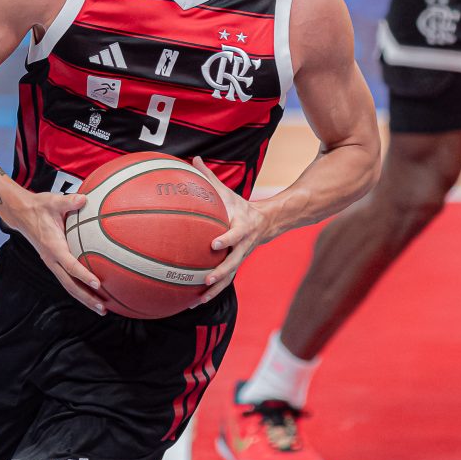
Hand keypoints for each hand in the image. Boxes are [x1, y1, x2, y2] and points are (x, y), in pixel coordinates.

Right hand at [7, 189, 110, 314]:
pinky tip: (94, 294)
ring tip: (102, 309)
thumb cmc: (40, 206)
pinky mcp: (55, 263)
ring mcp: (53, 263)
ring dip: (85, 298)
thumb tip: (84, 198)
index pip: (70, 265)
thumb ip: (69, 201)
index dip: (84, 275)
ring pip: (69, 286)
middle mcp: (52, 259)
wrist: (21, 214)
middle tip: (104, 308)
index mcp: (53, 247)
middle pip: (70, 285)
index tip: (98, 284)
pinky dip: (81, 289)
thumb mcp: (53, 201)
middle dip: (87, 298)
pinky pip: (69, 280)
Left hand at [189, 157, 269, 304]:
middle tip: (207, 280)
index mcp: (243, 226)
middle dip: (221, 272)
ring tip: (198, 300)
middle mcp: (243, 245)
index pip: (236, 234)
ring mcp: (241, 257)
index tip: (214, 244)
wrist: (267, 222)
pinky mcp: (236, 265)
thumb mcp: (227, 192)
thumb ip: (209, 177)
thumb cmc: (240, 206)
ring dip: (216, 290)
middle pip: (234, 262)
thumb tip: (193, 158)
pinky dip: (212, 292)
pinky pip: (225, 281)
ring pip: (230, 276)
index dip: (227, 238)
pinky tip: (195, 301)